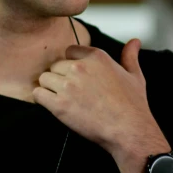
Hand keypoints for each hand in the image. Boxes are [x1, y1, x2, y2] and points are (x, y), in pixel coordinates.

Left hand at [32, 39, 158, 153]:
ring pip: (44, 78)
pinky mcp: (59, 104)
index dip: (71, 64)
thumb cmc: (132, 105)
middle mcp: (79, 67)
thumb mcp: (135, 76)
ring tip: (62, 99)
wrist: (129, 130)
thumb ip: (130, 56)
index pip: (69, 51)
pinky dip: (42, 99)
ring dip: (50, 88)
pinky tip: (53, 105)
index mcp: (96, 57)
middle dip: (60, 77)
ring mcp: (68, 85)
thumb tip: (134, 42)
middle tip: (71, 92)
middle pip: (55, 65)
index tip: (76, 76)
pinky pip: (38, 94)